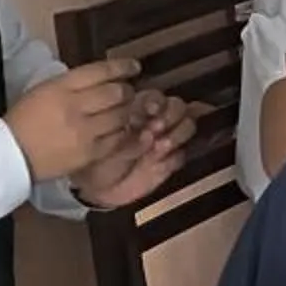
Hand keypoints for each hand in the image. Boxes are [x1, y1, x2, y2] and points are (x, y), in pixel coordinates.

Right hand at [7, 60, 140, 182]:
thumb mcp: (43, 91)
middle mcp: (74, 107)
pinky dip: (122, 133)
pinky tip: (116, 131)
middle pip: (116, 93)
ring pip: (121, 116)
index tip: (133, 67)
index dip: (122, 67)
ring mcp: (83, 131)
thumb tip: (102, 79)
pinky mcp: (89, 153)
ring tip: (122, 112)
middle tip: (127, 94)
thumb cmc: (23, 120)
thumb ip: (72, 84)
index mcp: (60, 87)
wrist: (9, 154)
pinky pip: (117, 139)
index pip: (100, 71)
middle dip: (127, 91)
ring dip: (126, 112)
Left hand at [71, 91, 195, 208]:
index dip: (157, 101)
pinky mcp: (172, 160)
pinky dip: (173, 158)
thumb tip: (150, 134)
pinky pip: (182, 155)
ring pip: (188, 126)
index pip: (156, 97)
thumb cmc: (98, 159)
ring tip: (159, 146)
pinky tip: (159, 162)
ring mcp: (167, 140)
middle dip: (171, 116)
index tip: (151, 110)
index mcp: (137, 111)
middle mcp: (156, 121)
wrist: (101, 188)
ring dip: (176, 134)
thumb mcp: (105, 146)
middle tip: (157, 128)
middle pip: (178, 106)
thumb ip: (128, 140)